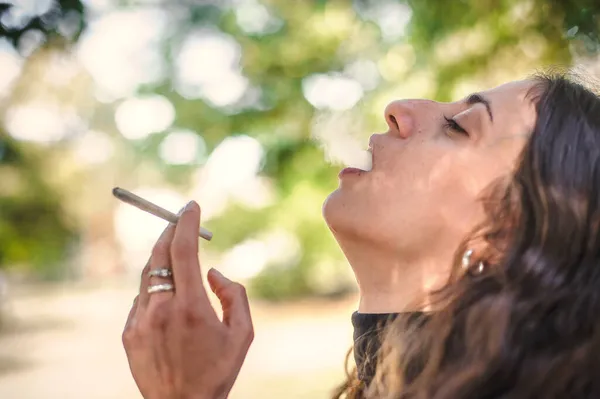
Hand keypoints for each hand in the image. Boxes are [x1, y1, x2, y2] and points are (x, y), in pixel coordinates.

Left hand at [122, 201, 253, 398]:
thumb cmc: (218, 372)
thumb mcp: (243, 334)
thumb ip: (234, 295)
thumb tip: (213, 272)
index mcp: (192, 306)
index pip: (183, 250)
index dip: (186, 222)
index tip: (191, 206)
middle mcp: (161, 309)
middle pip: (158, 254)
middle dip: (169, 232)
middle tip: (179, 221)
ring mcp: (140, 321)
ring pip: (148, 276)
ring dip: (162, 261)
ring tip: (177, 261)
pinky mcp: (129, 333)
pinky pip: (141, 299)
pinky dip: (155, 290)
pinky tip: (168, 301)